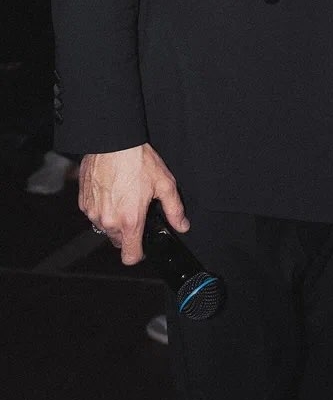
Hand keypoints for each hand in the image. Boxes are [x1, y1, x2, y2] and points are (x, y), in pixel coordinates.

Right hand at [79, 143, 187, 264]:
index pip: (130, 256)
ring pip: (106, 227)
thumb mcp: (164, 183)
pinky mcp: (83, 203)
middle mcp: (109, 221)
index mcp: (130, 221)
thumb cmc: (138, 161)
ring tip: (124, 196)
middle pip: (119, 241)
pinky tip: (112, 190)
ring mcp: (93, 213)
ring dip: (114, 219)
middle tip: (137, 208)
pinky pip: (95, 214)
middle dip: (129, 231)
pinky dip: (103, 208)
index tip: (142, 244)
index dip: (138, 253)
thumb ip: (174, 209)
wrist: (112, 142)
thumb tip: (182, 226)